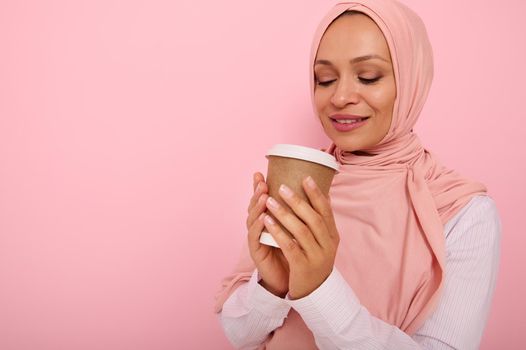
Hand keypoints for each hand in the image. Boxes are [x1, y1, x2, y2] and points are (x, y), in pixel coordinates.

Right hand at [246, 172, 288, 296]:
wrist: (292, 279)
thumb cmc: (295, 251)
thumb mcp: (297, 229)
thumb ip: (299, 213)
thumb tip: (317, 193)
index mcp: (269, 218)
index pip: (262, 198)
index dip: (259, 186)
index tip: (260, 173)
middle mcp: (261, 225)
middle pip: (255, 206)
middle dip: (257, 192)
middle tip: (262, 182)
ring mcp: (257, 238)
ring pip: (253, 219)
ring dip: (257, 206)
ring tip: (264, 196)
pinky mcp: (257, 251)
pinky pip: (256, 236)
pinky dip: (259, 226)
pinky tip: (263, 217)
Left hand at [263, 176, 338, 299]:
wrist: (314, 293)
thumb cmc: (314, 261)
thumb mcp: (322, 242)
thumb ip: (320, 223)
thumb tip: (321, 194)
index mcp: (332, 236)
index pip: (326, 211)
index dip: (316, 194)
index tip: (306, 177)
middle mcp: (327, 245)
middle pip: (313, 218)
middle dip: (297, 200)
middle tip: (281, 186)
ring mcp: (316, 256)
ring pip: (300, 230)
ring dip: (284, 213)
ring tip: (269, 200)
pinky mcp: (302, 267)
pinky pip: (289, 246)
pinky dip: (278, 232)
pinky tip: (267, 221)